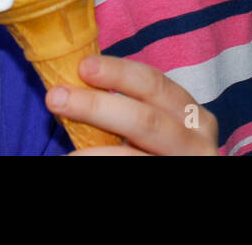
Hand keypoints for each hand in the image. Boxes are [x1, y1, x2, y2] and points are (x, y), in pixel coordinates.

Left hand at [45, 55, 218, 155]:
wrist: (175, 169)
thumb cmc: (158, 152)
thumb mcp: (158, 125)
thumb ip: (129, 108)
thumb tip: (72, 87)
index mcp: (194, 117)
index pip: (155, 85)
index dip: (119, 73)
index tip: (81, 66)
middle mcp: (196, 144)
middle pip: (145, 120)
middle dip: (96, 106)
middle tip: (55, 98)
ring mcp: (185, 166)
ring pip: (132, 158)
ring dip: (93, 154)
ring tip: (66, 155)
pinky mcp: (173, 184)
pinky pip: (132, 172)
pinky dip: (101, 165)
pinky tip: (78, 163)